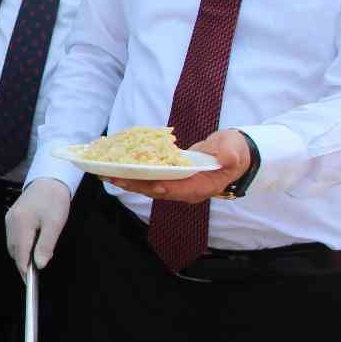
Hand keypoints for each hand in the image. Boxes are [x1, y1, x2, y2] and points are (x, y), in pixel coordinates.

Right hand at [6, 178, 71, 277]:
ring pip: (13, 245)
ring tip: (35, 260)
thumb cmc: (54, 200)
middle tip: (35, 274)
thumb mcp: (55, 224)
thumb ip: (45, 245)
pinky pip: (14, 237)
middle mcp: (11, 222)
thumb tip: (39, 264)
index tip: (30, 284)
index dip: (24, 270)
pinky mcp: (11, 217)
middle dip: (23, 264)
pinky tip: (31, 246)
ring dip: (22, 255)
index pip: (20, 254)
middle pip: (14, 251)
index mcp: (21, 224)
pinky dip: (21, 245)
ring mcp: (9, 219)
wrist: (49, 179)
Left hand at [108, 128, 247, 203]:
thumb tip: (226, 158)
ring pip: (150, 187)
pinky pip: (149, 179)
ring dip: (129, 181)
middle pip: (158, 190)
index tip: (147, 183)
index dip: (163, 187)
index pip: (180, 190)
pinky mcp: (170, 179)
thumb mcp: (234, 150)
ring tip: (106, 174)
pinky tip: (116, 168)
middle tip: (114, 177)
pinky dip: (133, 175)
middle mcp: (187, 191)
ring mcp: (178, 186)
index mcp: (203, 187)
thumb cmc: (234, 151)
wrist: (232, 154)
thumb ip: (229, 154)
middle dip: (136, 185)